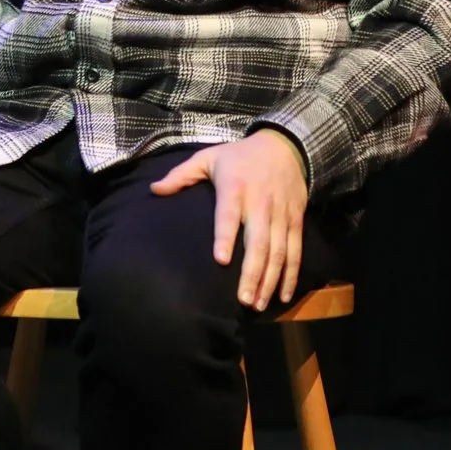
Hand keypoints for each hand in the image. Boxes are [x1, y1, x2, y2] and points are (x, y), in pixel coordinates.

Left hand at [150, 128, 309, 310]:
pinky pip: (296, 250)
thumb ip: (181, 174)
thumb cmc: (239, 155)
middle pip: (258, 241)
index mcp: (236, 187)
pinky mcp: (296, 220)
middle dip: (251, 272)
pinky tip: (283, 295)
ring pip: (278, 251)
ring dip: (269, 280)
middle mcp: (260, 202)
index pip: (229, 214)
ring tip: (257, 304)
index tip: (220, 260)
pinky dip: (291, 275)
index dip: (226, 236)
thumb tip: (154, 189)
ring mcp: (281, 213)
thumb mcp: (209, 156)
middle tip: (242, 300)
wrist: (286, 145)